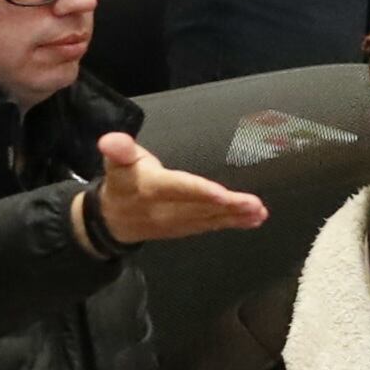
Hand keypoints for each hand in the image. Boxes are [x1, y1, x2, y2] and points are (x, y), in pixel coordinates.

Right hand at [90, 133, 268, 246]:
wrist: (112, 220)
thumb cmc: (122, 181)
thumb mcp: (116, 162)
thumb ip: (119, 151)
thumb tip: (110, 140)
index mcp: (151, 188)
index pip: (179, 188)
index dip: (201, 192)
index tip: (223, 194)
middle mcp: (166, 210)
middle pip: (201, 207)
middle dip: (229, 207)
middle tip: (255, 204)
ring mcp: (177, 223)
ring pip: (209, 219)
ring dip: (236, 217)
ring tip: (259, 212)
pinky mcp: (186, 229)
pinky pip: (211, 226)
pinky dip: (233, 224)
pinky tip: (253, 220)